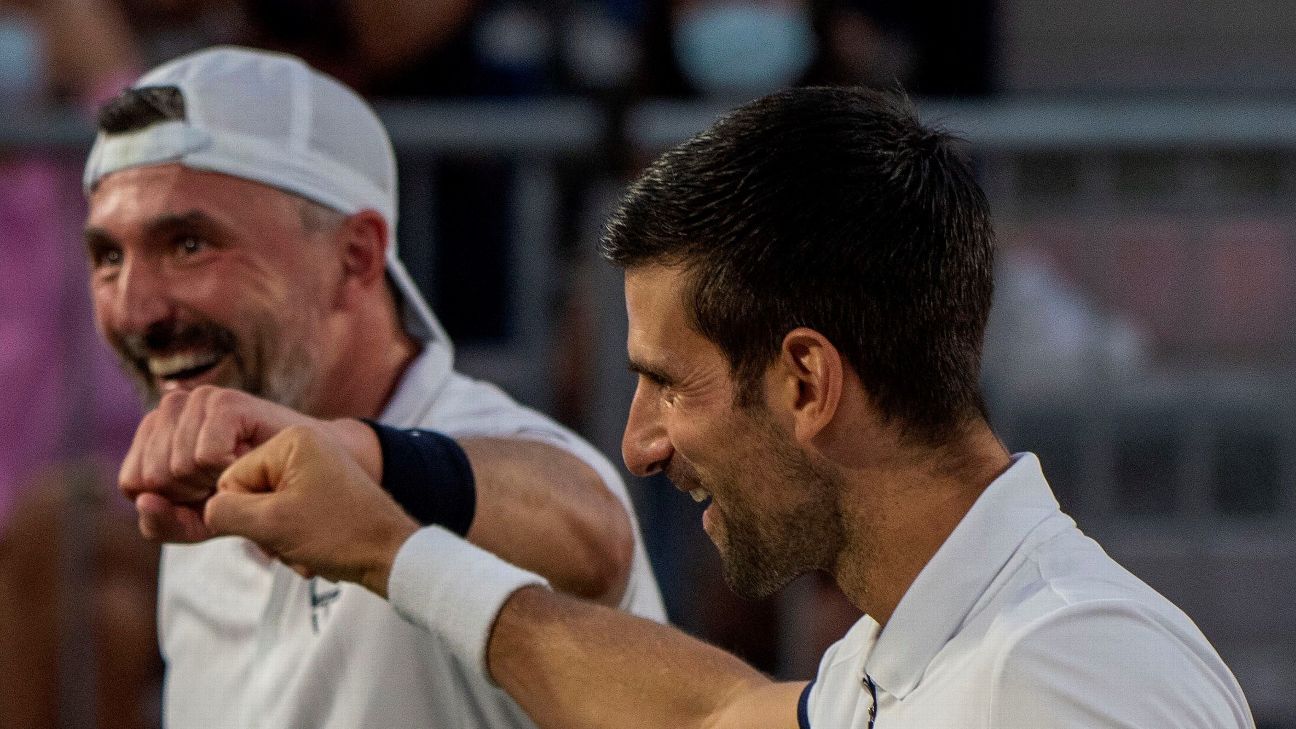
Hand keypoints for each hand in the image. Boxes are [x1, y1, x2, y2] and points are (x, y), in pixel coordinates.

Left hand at [118, 386, 379, 542]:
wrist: (309, 473)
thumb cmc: (252, 494)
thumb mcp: (201, 522)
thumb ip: (163, 524)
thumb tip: (144, 501)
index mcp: (154, 431)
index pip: (131, 482)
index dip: (168, 503)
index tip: (204, 497)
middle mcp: (170, 407)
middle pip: (152, 477)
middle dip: (191, 496)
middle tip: (227, 483)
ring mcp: (196, 399)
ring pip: (176, 468)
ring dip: (212, 484)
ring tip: (239, 470)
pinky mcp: (224, 401)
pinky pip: (204, 457)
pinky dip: (227, 471)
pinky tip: (247, 460)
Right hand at [205, 426, 418, 596]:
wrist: (393, 555)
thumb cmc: (339, 535)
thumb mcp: (272, 524)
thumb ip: (225, 512)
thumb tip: (206, 509)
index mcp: (291, 439)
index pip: (230, 478)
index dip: (244, 515)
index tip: (278, 529)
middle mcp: (301, 445)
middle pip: (248, 493)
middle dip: (264, 528)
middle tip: (295, 541)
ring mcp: (313, 467)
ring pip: (265, 509)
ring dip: (279, 538)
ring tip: (308, 549)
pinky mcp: (321, 488)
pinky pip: (286, 514)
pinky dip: (293, 539)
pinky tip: (313, 553)